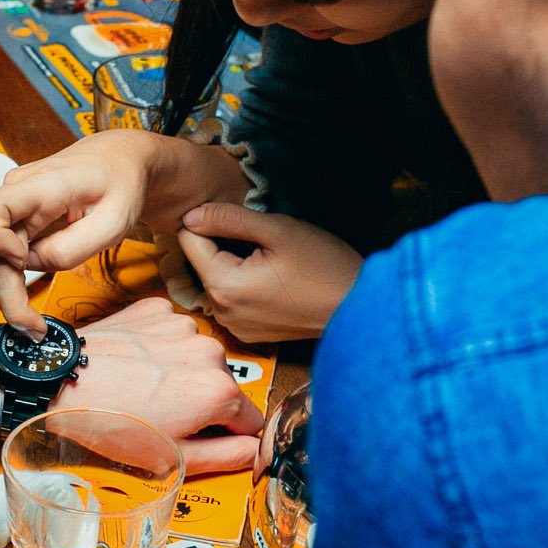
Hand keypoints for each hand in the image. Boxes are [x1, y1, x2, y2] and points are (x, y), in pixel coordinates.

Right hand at [0, 131, 243, 336]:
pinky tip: (23, 287)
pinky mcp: (8, 219)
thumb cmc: (119, 186)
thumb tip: (32, 266)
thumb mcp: (115, 222)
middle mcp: (13, 193)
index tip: (21, 263)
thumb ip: (73, 248)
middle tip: (31, 323)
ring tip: (26, 305)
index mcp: (42, 185)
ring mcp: (7, 206)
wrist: (115, 162)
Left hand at [48, 298, 263, 474]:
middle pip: (223, 385)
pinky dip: (159, 347)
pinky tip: (135, 363)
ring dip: (181, 372)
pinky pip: (171, 334)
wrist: (60, 381)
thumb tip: (255, 451)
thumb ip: (226, 456)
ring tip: (143, 388)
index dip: (228, 434)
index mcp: (220, 391)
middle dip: (202, 402)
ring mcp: (182, 326)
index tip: (200, 436)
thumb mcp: (174, 456)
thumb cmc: (111, 423)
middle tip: (162, 415)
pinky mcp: (156, 310)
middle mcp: (209, 351)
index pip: (250, 419)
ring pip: (196, 357)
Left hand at [175, 203, 362, 343]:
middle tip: (257, 235)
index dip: (206, 220)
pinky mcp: (248, 333)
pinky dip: (241, 284)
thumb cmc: (324, 266)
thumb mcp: (278, 230)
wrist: (358, 307)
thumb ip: (229, 218)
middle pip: (200, 262)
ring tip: (266, 256)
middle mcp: (222, 311)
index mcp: (223, 285)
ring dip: (230, 263)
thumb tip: (190, 214)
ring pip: (215, 280)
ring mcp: (235, 326)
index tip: (233, 216)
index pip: (188, 241)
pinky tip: (269, 277)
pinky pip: (231, 300)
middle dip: (219, 243)